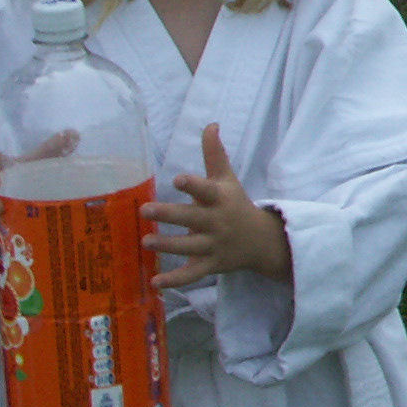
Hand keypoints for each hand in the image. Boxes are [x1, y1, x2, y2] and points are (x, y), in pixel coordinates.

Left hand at [151, 125, 290, 287]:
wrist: (261, 241)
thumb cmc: (236, 204)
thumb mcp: (227, 179)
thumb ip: (215, 154)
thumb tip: (210, 124)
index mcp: (219, 199)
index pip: (206, 190)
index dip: (193, 185)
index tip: (178, 180)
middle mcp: (217, 222)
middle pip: (192, 219)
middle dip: (169, 215)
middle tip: (145, 210)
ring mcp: (213, 246)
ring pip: (189, 247)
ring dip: (167, 246)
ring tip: (145, 242)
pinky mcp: (210, 265)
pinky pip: (191, 275)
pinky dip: (174, 281)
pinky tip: (154, 283)